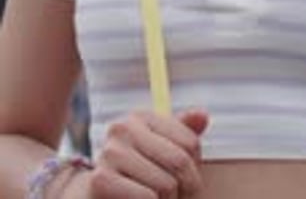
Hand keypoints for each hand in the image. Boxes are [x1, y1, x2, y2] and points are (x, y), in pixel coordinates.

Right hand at [86, 108, 208, 198]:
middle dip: (186, 190)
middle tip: (177, 198)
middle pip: (180, 162)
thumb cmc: (136, 177)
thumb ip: (183, 135)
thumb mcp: (161, 153)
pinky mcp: (101, 180)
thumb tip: (203, 116)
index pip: (190, 143)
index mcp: (141, 117)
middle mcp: (123, 128)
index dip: (194, 171)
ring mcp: (110, 152)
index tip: (186, 183)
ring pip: (166, 184)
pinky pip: (147, 198)